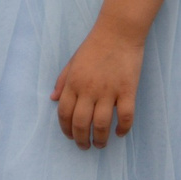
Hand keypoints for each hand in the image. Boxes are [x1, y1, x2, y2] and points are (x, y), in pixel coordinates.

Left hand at [50, 25, 143, 147]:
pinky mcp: (128, 91)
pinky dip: (123, 129)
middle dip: (81, 140)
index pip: (64, 113)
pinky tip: (119, 133)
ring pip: (102, 124)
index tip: (70, 136)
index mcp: (73, 83)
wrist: (118, 33)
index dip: (66, 129)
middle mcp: (89, 89)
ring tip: (100, 145)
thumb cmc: (93, 47)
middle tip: (85, 146)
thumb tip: (52, 99)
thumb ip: (62, 81)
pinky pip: (126, 116)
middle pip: (81, 123)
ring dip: (100, 139)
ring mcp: (109, 91)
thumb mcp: (72, 62)